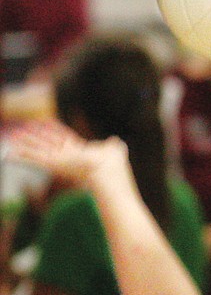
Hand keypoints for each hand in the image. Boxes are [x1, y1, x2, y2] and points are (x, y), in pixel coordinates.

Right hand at [7, 120, 129, 186]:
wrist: (107, 171)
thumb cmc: (112, 162)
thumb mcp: (114, 149)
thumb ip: (113, 144)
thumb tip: (116, 140)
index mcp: (79, 151)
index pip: (63, 138)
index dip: (54, 130)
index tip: (45, 122)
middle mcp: (67, 156)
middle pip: (46, 143)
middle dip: (34, 137)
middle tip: (21, 131)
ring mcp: (59, 161)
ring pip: (36, 150)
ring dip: (23, 144)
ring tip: (10, 138)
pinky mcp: (52, 164)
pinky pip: (32, 159)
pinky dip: (20, 157)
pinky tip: (8, 154)